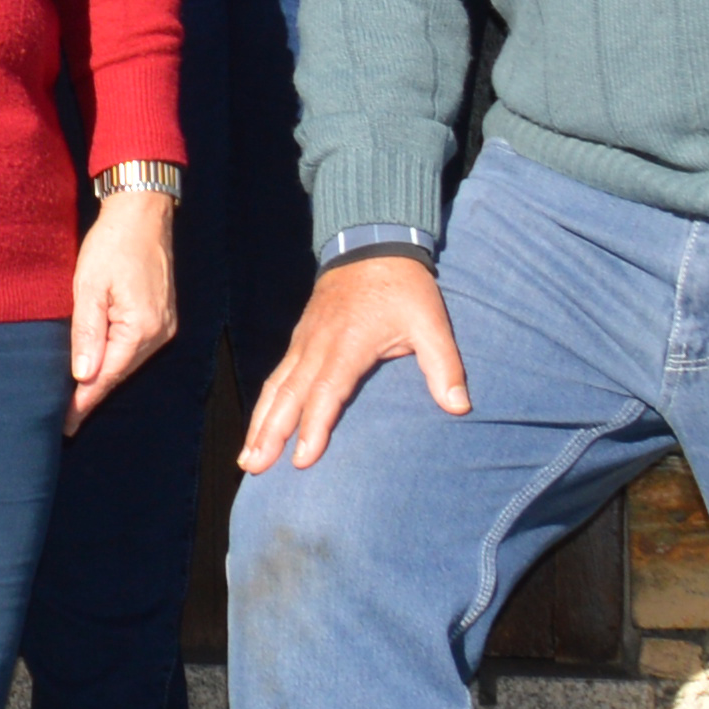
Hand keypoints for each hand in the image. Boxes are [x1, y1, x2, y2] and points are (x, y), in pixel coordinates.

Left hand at [67, 188, 176, 428]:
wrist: (142, 212)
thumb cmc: (112, 244)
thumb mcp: (88, 287)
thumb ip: (87, 333)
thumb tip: (83, 376)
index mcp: (141, 328)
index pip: (107, 376)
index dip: (84, 402)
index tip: (65, 424)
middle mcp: (159, 333)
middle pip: (120, 373)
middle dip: (92, 393)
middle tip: (64, 417)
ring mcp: (164, 325)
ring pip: (127, 361)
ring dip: (103, 376)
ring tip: (76, 397)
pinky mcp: (162, 315)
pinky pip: (134, 346)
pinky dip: (115, 358)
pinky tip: (98, 365)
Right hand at [239, 253, 467, 473]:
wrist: (373, 241)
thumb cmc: (404, 287)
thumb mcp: (431, 322)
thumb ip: (444, 366)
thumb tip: (461, 406)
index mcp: (349, 344)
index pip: (326, 392)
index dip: (314, 427)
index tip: (304, 460)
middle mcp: (319, 344)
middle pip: (289, 395)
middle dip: (270, 433)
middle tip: (254, 468)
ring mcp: (305, 340)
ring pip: (276, 386)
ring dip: (259, 423)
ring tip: (247, 458)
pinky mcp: (300, 337)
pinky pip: (277, 374)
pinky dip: (265, 403)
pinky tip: (259, 424)